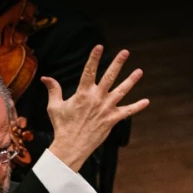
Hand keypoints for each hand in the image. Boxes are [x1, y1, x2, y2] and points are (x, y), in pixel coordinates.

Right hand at [41, 45, 148, 171]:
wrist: (72, 146)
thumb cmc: (62, 126)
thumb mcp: (54, 106)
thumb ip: (53, 90)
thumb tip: (45, 77)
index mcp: (83, 93)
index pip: (89, 71)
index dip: (94, 58)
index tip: (99, 46)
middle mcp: (97, 98)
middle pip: (109, 77)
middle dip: (118, 63)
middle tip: (125, 52)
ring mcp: (106, 109)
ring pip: (121, 91)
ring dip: (131, 80)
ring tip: (139, 71)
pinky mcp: (112, 120)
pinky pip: (127, 112)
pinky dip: (137, 107)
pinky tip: (146, 102)